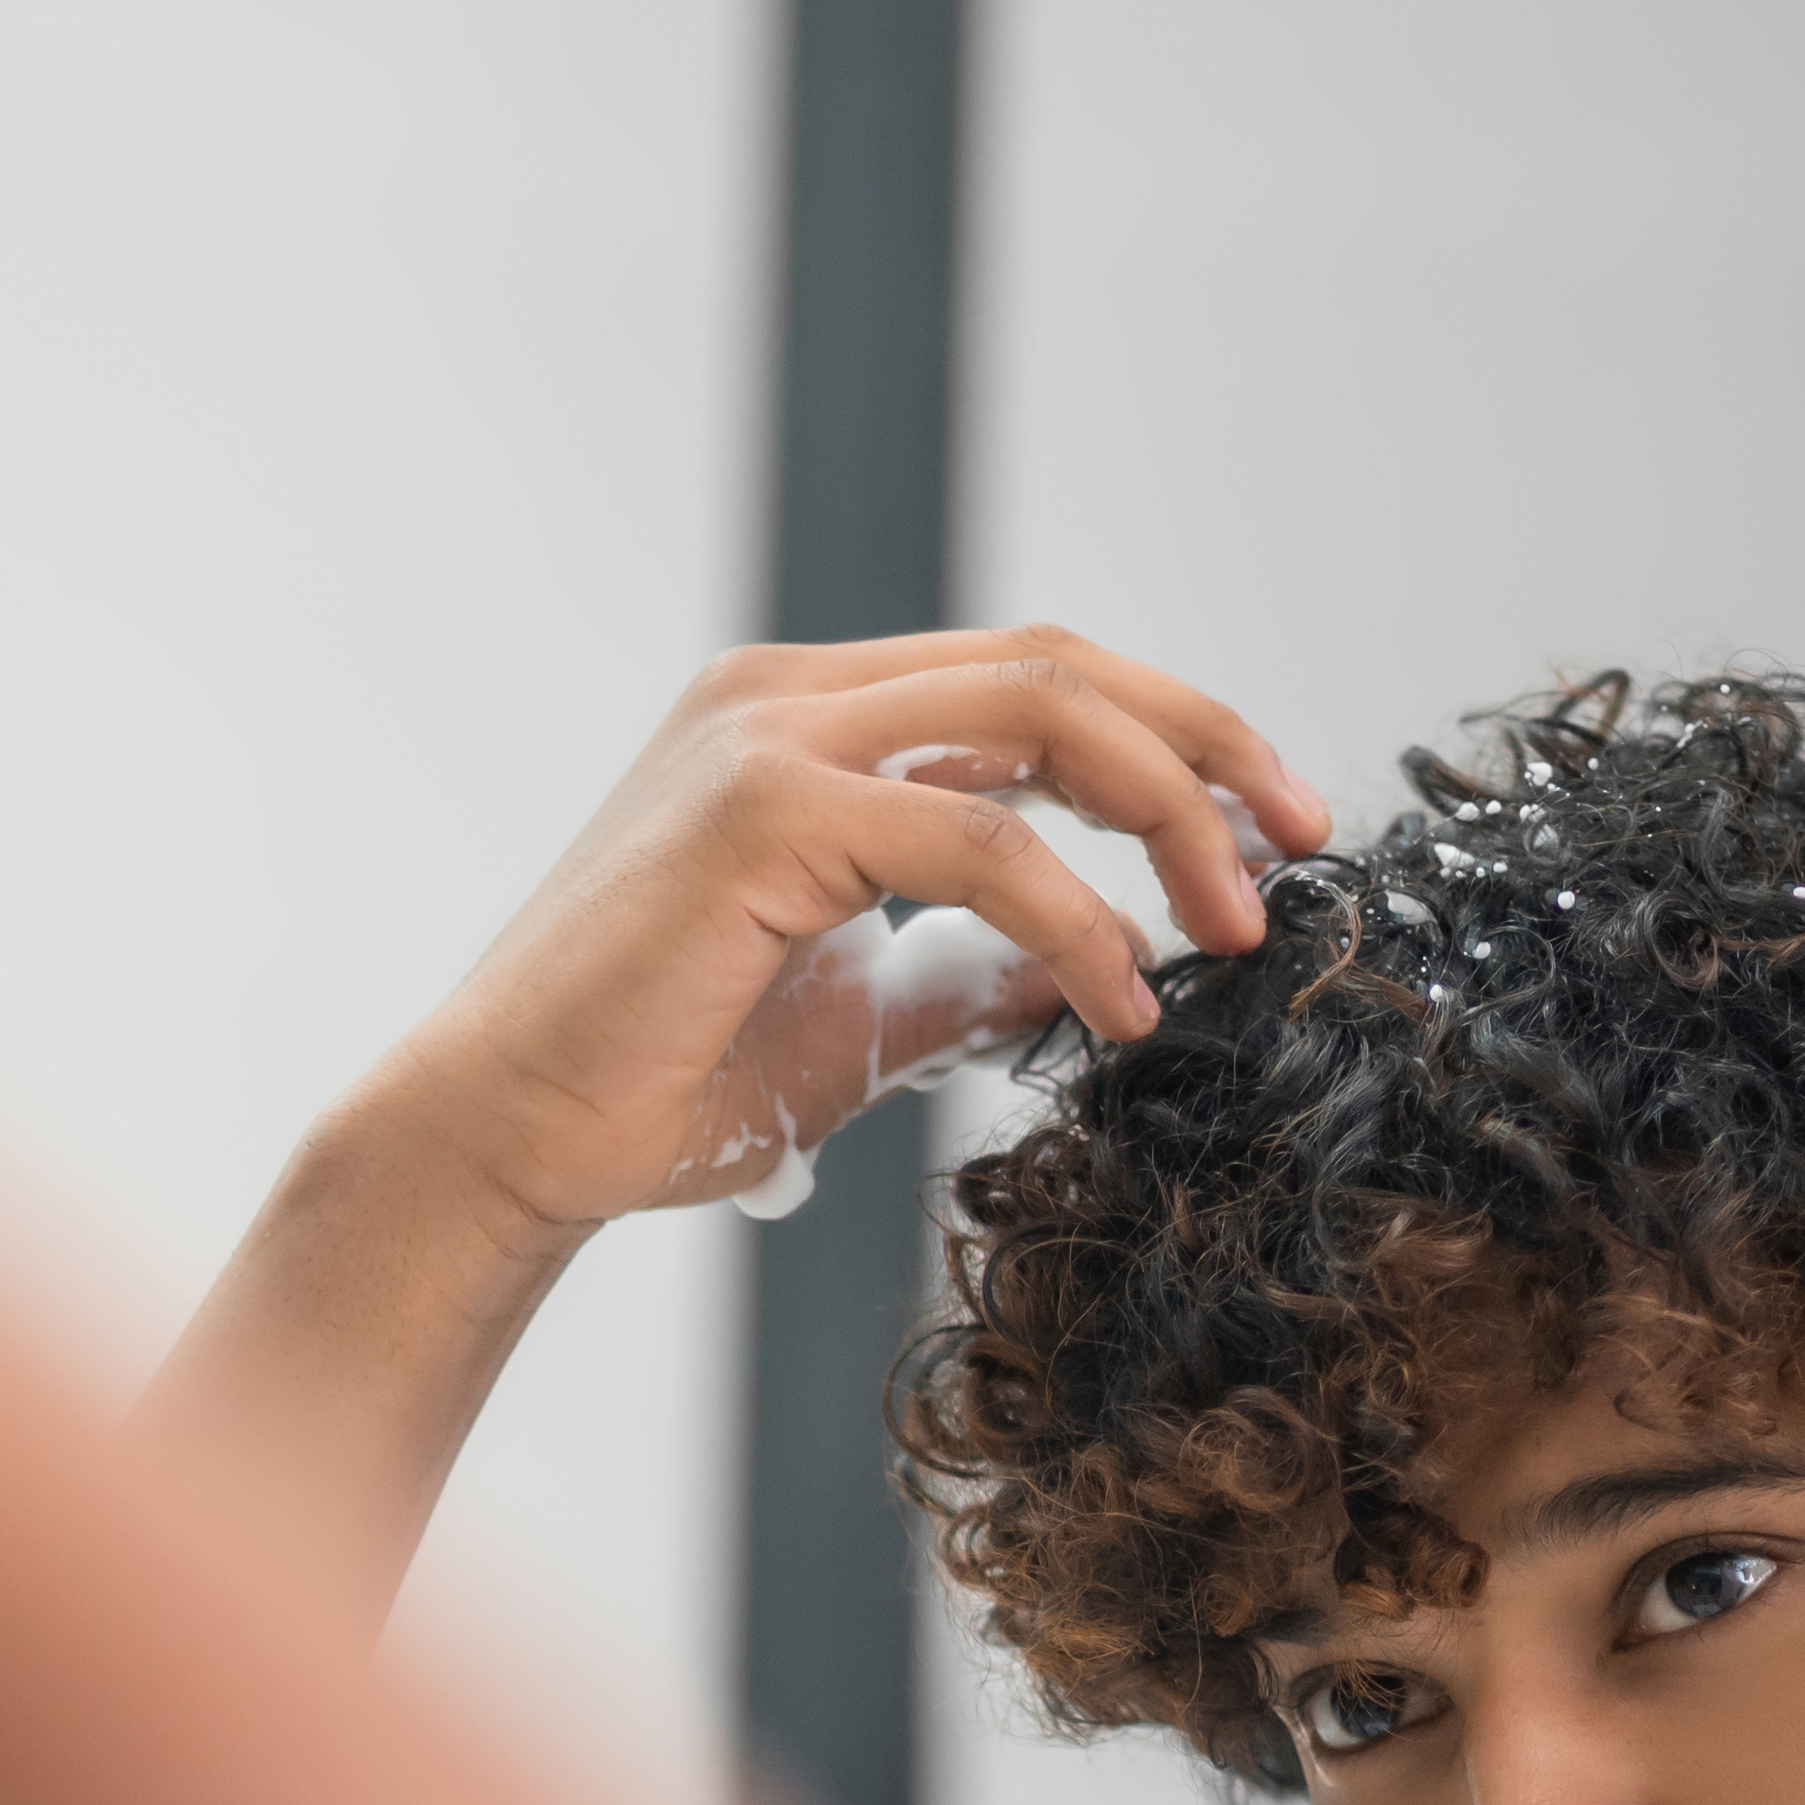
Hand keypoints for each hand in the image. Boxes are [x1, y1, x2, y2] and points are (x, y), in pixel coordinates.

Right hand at [345, 630, 1327, 1256]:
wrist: (509, 1139)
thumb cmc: (658, 1082)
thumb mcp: (859, 1012)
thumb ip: (968, 970)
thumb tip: (1096, 970)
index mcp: (807, 717)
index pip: (1035, 678)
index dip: (1172, 740)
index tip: (1266, 835)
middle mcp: (786, 694)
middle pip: (1063, 665)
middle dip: (1206, 751)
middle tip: (1295, 851)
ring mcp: (768, 737)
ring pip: (1043, 719)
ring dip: (1167, 823)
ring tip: (1228, 938)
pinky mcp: (758, 812)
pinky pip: (981, 841)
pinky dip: (1079, 920)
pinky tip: (1122, 1002)